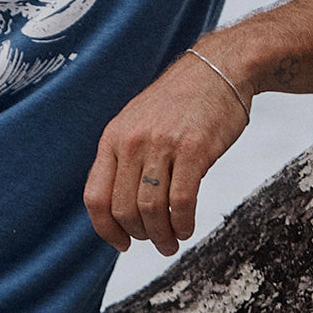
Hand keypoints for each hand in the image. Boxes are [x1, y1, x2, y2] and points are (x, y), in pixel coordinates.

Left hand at [83, 51, 249, 255]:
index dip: (105, 228)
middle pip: (123, 209)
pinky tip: (186, 228)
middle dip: (139, 236)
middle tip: (156, 242)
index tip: (121, 243)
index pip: (95, 196)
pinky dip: (182, 223)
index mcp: (113, 138)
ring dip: (161, 236)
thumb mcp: (137, 123)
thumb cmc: (180, 102)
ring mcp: (162, 145)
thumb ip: (125, 158)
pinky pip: (181, 201)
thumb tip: (120, 207)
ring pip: (151, 209)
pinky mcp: (194, 149)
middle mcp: (132, 142)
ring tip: (172, 241)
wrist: (218, 69)